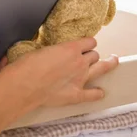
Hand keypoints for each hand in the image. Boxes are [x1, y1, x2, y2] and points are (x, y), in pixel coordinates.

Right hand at [0, 37, 118, 112]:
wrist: (24, 85)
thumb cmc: (27, 66)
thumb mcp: (40, 50)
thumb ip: (52, 51)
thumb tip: (50, 53)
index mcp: (70, 48)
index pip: (89, 42)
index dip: (87, 43)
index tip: (86, 45)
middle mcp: (80, 62)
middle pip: (94, 55)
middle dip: (91, 55)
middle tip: (88, 57)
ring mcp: (81, 79)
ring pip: (101, 68)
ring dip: (106, 65)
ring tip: (112, 62)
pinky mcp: (77, 95)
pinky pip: (93, 94)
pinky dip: (98, 93)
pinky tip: (100, 92)